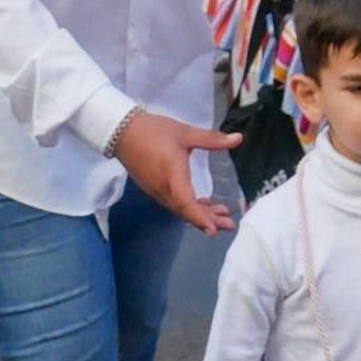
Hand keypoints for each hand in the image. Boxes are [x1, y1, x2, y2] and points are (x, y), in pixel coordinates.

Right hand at [114, 112, 238, 232]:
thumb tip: (238, 138)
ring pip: (180, 208)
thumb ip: (212, 139)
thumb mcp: (185, 133)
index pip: (186, 204)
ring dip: (200, 213)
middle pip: (186, 211)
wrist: (123, 132)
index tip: (213, 230)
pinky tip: (202, 203)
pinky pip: (174, 203)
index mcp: (172, 177)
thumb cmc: (155, 131)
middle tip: (229, 225)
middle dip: (208, 219)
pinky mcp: (154, 188)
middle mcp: (163, 189)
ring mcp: (157, 191)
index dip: (200, 217)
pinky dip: (189, 206)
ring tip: (222, 215)